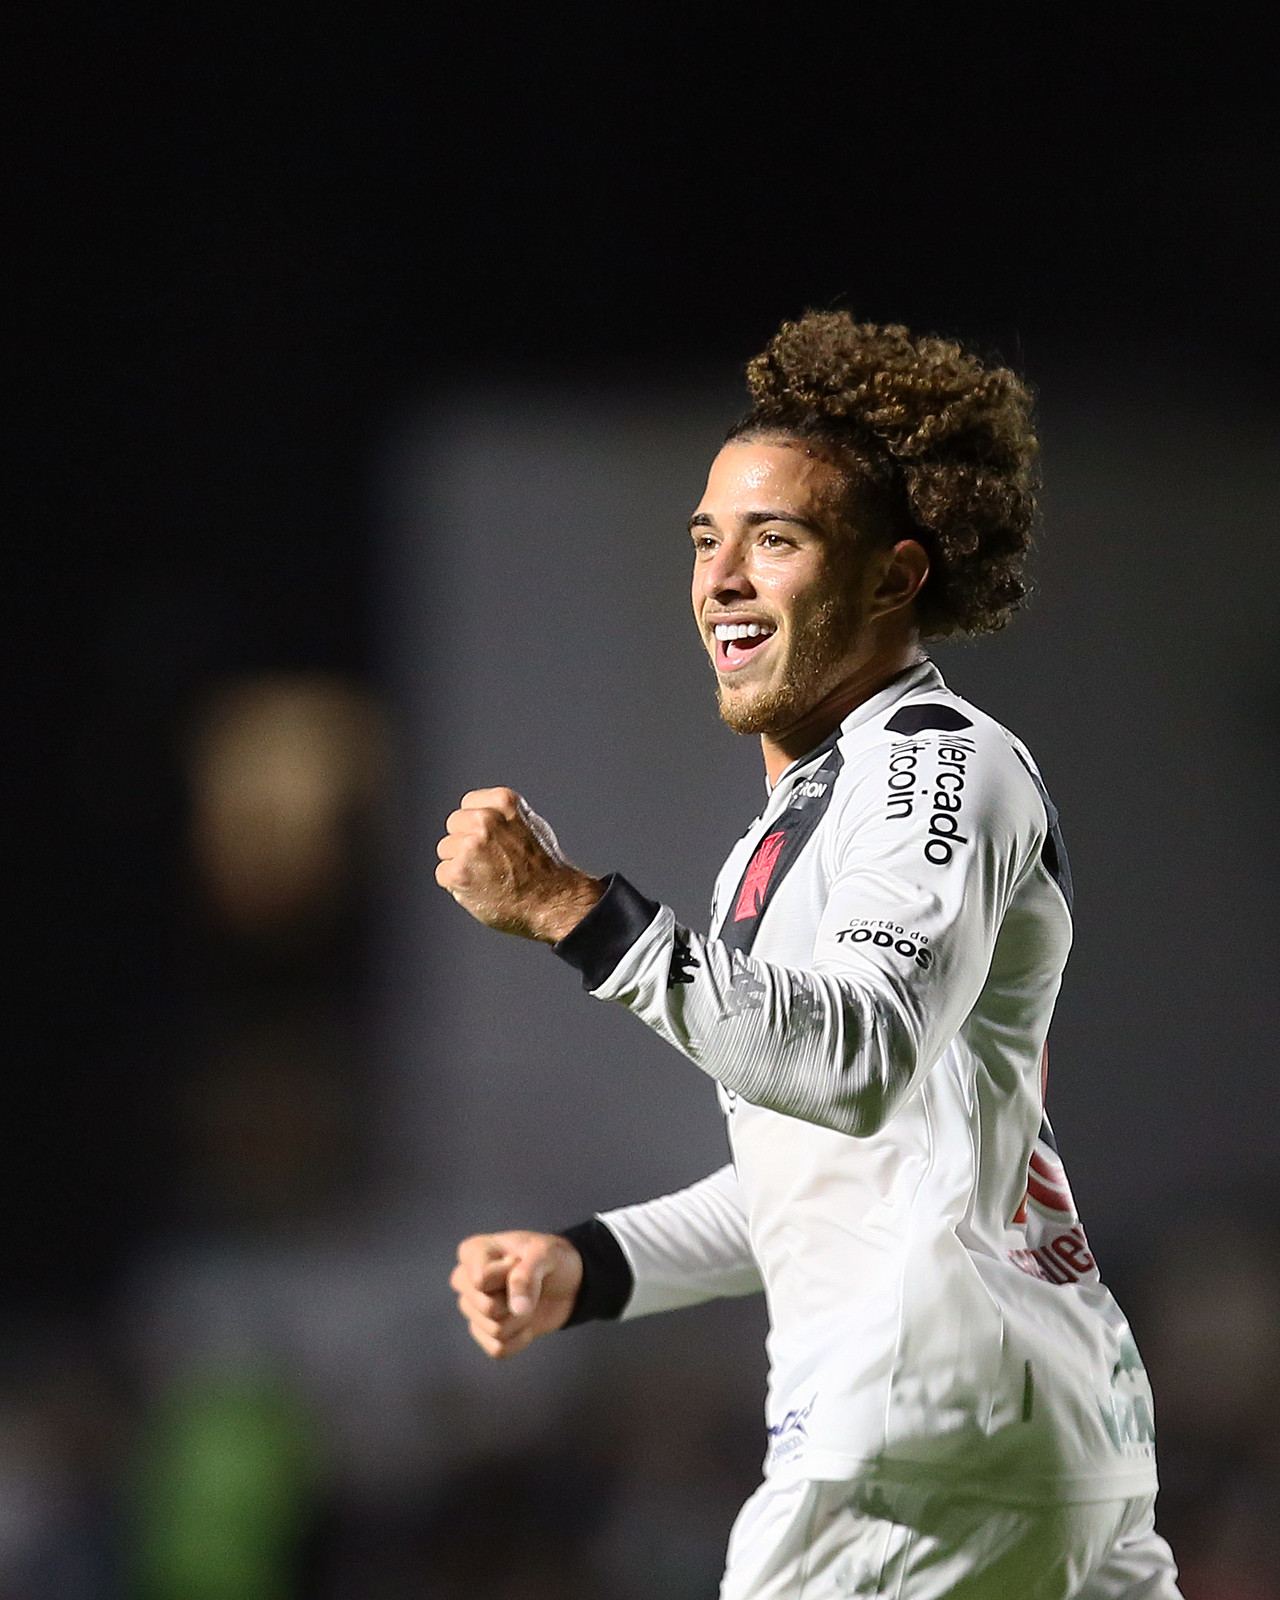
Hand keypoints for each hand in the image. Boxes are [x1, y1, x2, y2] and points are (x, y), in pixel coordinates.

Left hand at [435, 787, 602, 941]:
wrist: (554, 901)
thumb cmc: (545, 869)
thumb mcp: (531, 826)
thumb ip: (504, 817)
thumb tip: (481, 815)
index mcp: (503, 802)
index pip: (468, 804)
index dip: (477, 824)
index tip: (489, 839)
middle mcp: (485, 820)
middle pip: (453, 824)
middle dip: (465, 841)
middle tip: (489, 861)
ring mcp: (470, 846)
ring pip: (446, 850)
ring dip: (460, 864)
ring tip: (488, 876)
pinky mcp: (459, 872)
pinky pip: (443, 874)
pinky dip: (458, 885)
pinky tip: (481, 889)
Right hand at [450, 1230, 583, 1358]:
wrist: (567, 1282)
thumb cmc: (551, 1259)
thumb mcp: (546, 1254)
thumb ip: (527, 1275)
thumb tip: (517, 1310)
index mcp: (472, 1252)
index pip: (481, 1279)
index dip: (509, 1277)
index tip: (521, 1261)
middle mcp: (464, 1280)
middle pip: (487, 1307)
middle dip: (518, 1301)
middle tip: (529, 1285)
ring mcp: (472, 1308)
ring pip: (494, 1329)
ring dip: (522, 1319)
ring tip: (528, 1301)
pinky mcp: (483, 1332)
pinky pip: (497, 1349)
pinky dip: (519, 1340)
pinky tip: (526, 1324)